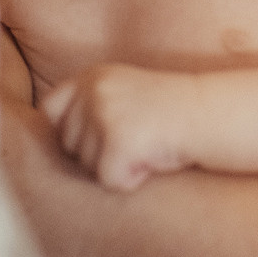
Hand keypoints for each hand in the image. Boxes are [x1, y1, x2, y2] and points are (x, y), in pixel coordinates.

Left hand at [41, 64, 198, 191]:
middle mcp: (93, 91)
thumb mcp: (124, 93)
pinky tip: (151, 160)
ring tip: (146, 146)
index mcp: (91, 76)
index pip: (48, 110)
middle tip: (136, 140)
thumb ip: (90, 105)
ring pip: (87, 166)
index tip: (94, 139)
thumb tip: (55, 139)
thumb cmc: (170, 111)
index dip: (67, 133)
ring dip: (116, 166)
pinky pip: (109, 179)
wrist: (209, 114)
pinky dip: (130, 180)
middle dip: (98, 154)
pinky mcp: (118, 141)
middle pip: (68, 145)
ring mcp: (104, 114)